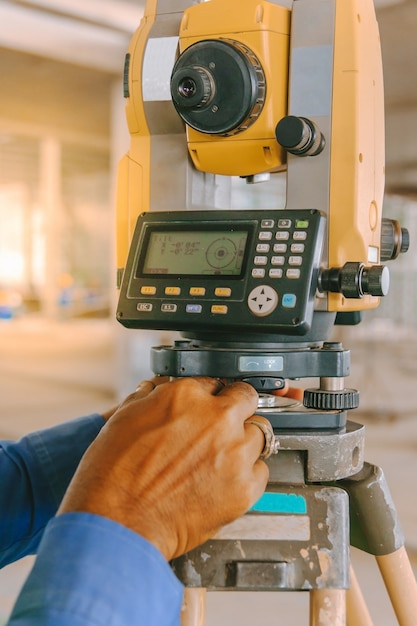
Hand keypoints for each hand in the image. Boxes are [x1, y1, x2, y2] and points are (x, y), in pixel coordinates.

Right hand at [58, 377, 268, 559]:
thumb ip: (153, 398)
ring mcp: (234, 453)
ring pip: (260, 434)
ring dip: (244, 442)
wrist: (118, 523)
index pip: (214, 382)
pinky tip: (226, 482)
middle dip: (236, 410)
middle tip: (222, 428)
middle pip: (246, 399)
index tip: (208, 407)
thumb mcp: (126, 416)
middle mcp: (216, 418)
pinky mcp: (244, 488)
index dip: (209, 396)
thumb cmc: (114, 475)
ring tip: (223, 458)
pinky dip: (248, 475)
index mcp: (187, 395)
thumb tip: (160, 392)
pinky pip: (261, 472)